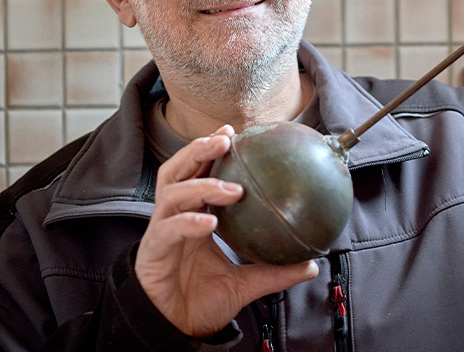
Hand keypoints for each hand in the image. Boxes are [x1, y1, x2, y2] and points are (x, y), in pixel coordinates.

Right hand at [135, 125, 318, 337]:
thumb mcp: (245, 283)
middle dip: (199, 150)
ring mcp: (161, 232)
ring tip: (229, 186)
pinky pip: (168, 230)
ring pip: (172, 193)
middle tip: (226, 139)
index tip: (235, 134)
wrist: (174, 329)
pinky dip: (188, 222)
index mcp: (192, 215)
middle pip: (178, 170)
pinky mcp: (152, 252)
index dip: (211, 150)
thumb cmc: (201, 300)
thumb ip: (274, 271)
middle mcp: (173, 216)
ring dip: (201, 184)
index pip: (198, 173)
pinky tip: (209, 221)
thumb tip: (310, 264)